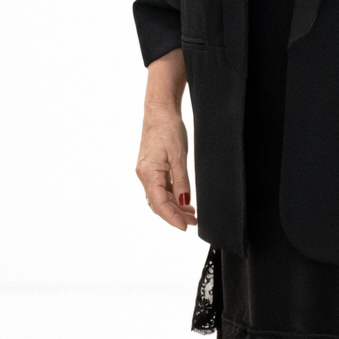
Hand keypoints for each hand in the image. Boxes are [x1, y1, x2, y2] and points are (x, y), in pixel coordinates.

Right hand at [136, 49, 195, 229]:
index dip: (172, 218)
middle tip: (193, 223)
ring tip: (192, 215)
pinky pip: (161, 188)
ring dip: (175, 208)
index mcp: (148, 173)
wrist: (159, 111)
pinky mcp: (153, 168)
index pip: (159, 204)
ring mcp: (148, 172)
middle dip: (175, 216)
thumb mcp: (178, 156)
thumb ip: (181, 181)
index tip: (185, 227)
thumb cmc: (167, 129)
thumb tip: (184, 202)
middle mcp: (145, 175)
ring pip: (160, 197)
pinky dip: (173, 197)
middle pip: (158, 204)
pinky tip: (185, 201)